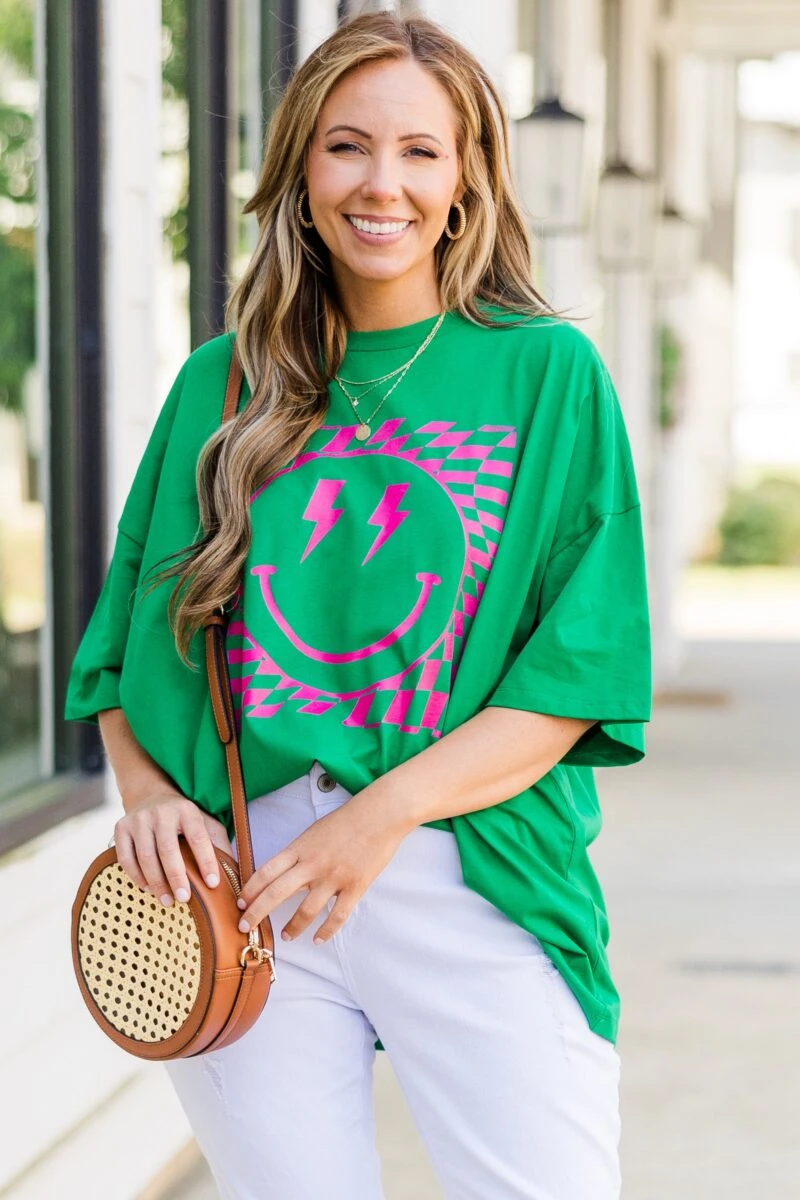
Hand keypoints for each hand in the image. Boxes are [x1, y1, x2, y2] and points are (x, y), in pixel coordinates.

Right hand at [114, 791, 233, 906]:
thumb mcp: (205, 823)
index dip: (206, 861)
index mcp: (187, 810)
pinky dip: (137, 877)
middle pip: (168, 849)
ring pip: (145, 856)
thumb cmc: (184, 819)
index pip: (198, 837)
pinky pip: (126, 858)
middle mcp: (162, 812)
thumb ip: (219, 844)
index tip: (214, 884)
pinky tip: (148, 888)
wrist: (151, 796)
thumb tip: (235, 874)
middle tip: (184, 899)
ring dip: (156, 882)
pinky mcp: (121, 827)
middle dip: (177, 877)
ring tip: (167, 900)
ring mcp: (139, 819)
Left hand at [236, 791, 411, 944]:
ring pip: (305, 910)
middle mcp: (312, 864)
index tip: (241, 903)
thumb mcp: (315, 831)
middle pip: (276, 893)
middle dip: (256, 913)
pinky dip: (326, 931)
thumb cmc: (348, 819)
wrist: (380, 815)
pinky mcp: (354, 886)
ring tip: (286, 936)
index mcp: (300, 847)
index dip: (250, 889)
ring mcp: (333, 877)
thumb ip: (300, 852)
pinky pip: (337, 916)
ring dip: (292, 927)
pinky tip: (318, 939)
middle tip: (244, 927)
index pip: (266, 871)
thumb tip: (284, 872)